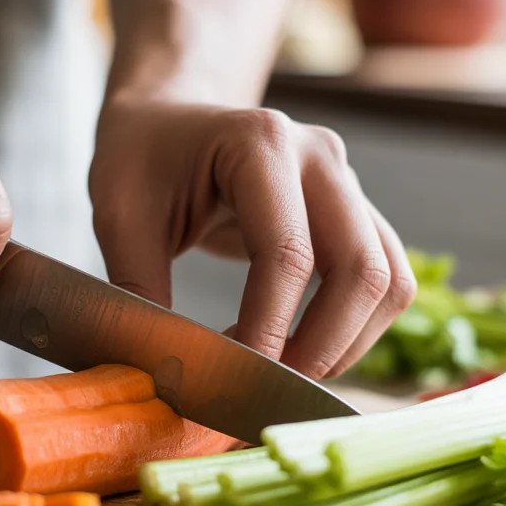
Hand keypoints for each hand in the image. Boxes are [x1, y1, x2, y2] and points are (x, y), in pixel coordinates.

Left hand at [89, 98, 415, 379]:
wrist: (169, 118)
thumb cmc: (141, 158)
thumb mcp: (118, 214)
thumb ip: (137, 288)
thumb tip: (163, 371)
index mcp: (260, 143)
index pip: (287, 254)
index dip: (269, 329)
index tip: (235, 378)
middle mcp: (320, 157)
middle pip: (361, 270)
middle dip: (321, 346)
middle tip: (265, 388)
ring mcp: (347, 183)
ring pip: (388, 281)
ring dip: (347, 343)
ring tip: (284, 374)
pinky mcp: (355, 213)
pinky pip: (385, 279)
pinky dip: (355, 328)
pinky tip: (301, 350)